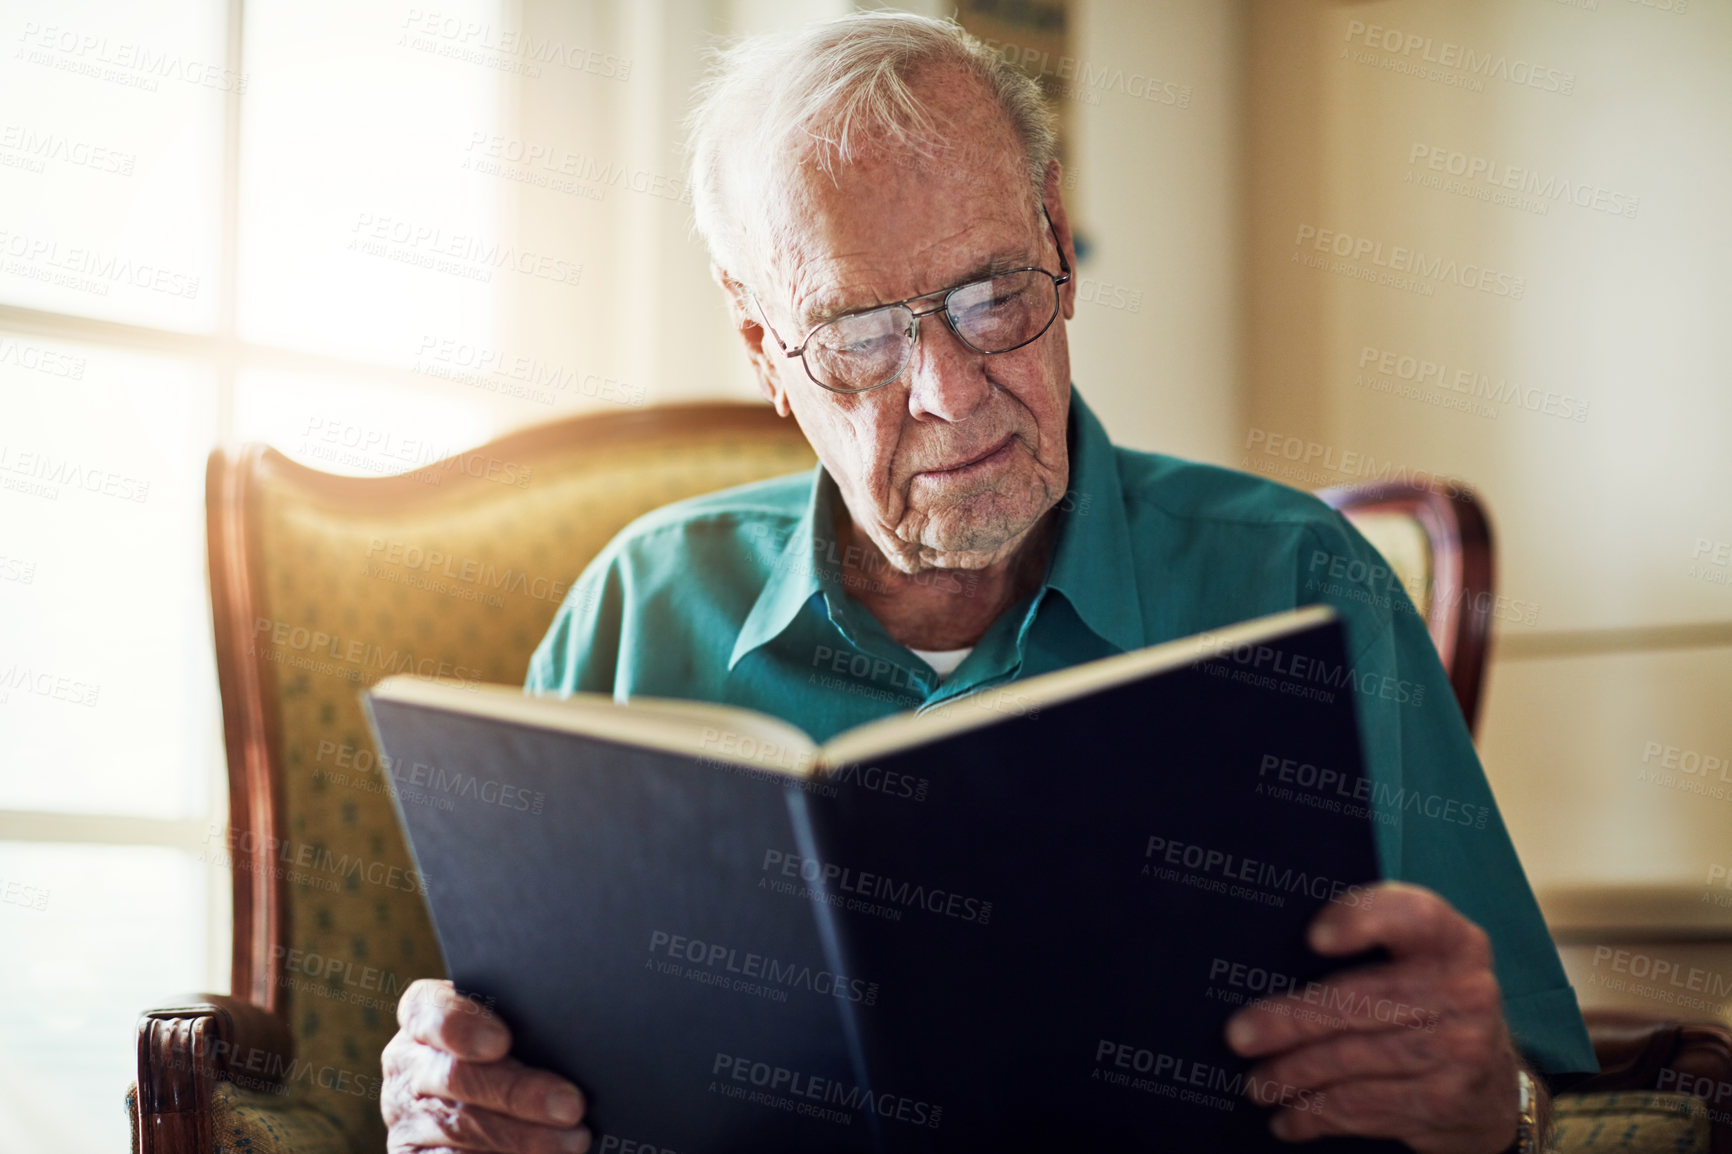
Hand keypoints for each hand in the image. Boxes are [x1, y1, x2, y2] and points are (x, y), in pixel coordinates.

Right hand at [383, 978, 590, 1152]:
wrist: (484, 1099)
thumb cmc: (512, 1050)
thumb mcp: (510, 1028)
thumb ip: (523, 1023)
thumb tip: (570, 1034)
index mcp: (422, 1018)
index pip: (426, 1011)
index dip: (460, 1026)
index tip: (502, 1042)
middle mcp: (407, 1066)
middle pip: (455, 1076)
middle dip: (517, 1093)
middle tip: (571, 1105)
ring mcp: (406, 1118)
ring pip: (460, 1129)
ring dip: (522, 1137)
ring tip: (573, 1139)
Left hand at [1224, 883, 1527, 1153]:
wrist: (1494, 1082)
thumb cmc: (1427, 1003)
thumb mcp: (1418, 962)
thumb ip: (1370, 947)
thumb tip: (1267, 956)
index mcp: (1452, 939)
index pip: (1412, 915)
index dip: (1363, 919)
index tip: (1314, 937)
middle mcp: (1466, 989)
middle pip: (1361, 1001)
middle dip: (1290, 1021)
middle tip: (1238, 1035)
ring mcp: (1461, 1048)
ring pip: (1354, 1060)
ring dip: (1293, 1075)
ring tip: (1256, 1083)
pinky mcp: (1447, 1099)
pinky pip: (1366, 1105)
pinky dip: (1318, 1115)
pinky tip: (1289, 1119)